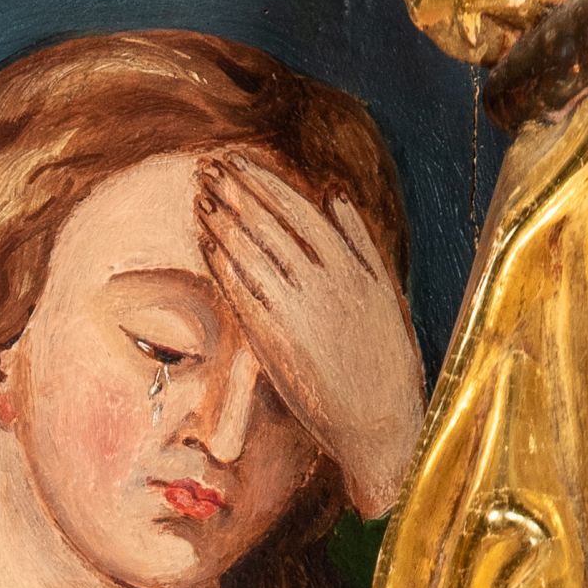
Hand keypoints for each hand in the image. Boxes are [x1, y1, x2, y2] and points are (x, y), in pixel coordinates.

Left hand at [196, 156, 426, 519]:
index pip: (296, 209)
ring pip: (249, 253)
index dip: (262, 183)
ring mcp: (296, 311)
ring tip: (200, 199)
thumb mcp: (385, 293)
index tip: (238, 164)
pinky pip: (241, 292)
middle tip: (207, 169)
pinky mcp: (275, 342)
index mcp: (350, 265)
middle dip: (234, 193)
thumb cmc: (386, 361)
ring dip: (221, 222)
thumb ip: (360, 242)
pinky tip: (206, 245)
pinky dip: (222, 264)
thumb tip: (334, 196)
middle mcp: (322, 281)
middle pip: (266, 224)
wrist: (379, 424)